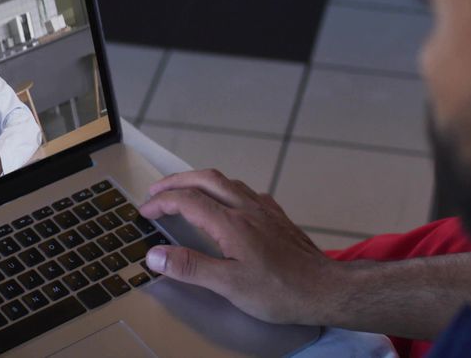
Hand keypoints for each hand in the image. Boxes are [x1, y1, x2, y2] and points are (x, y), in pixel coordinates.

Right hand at [138, 169, 340, 324]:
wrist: (325, 289)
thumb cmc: (280, 291)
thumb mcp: (229, 285)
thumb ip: (190, 267)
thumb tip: (155, 255)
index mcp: (231, 223)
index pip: (187, 201)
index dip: (162, 202)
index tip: (145, 211)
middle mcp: (247, 208)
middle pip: (205, 179)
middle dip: (177, 181)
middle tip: (157, 191)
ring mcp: (264, 210)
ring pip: (227, 182)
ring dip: (200, 181)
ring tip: (185, 191)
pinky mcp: (277, 217)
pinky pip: (246, 192)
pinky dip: (226, 190)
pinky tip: (228, 203)